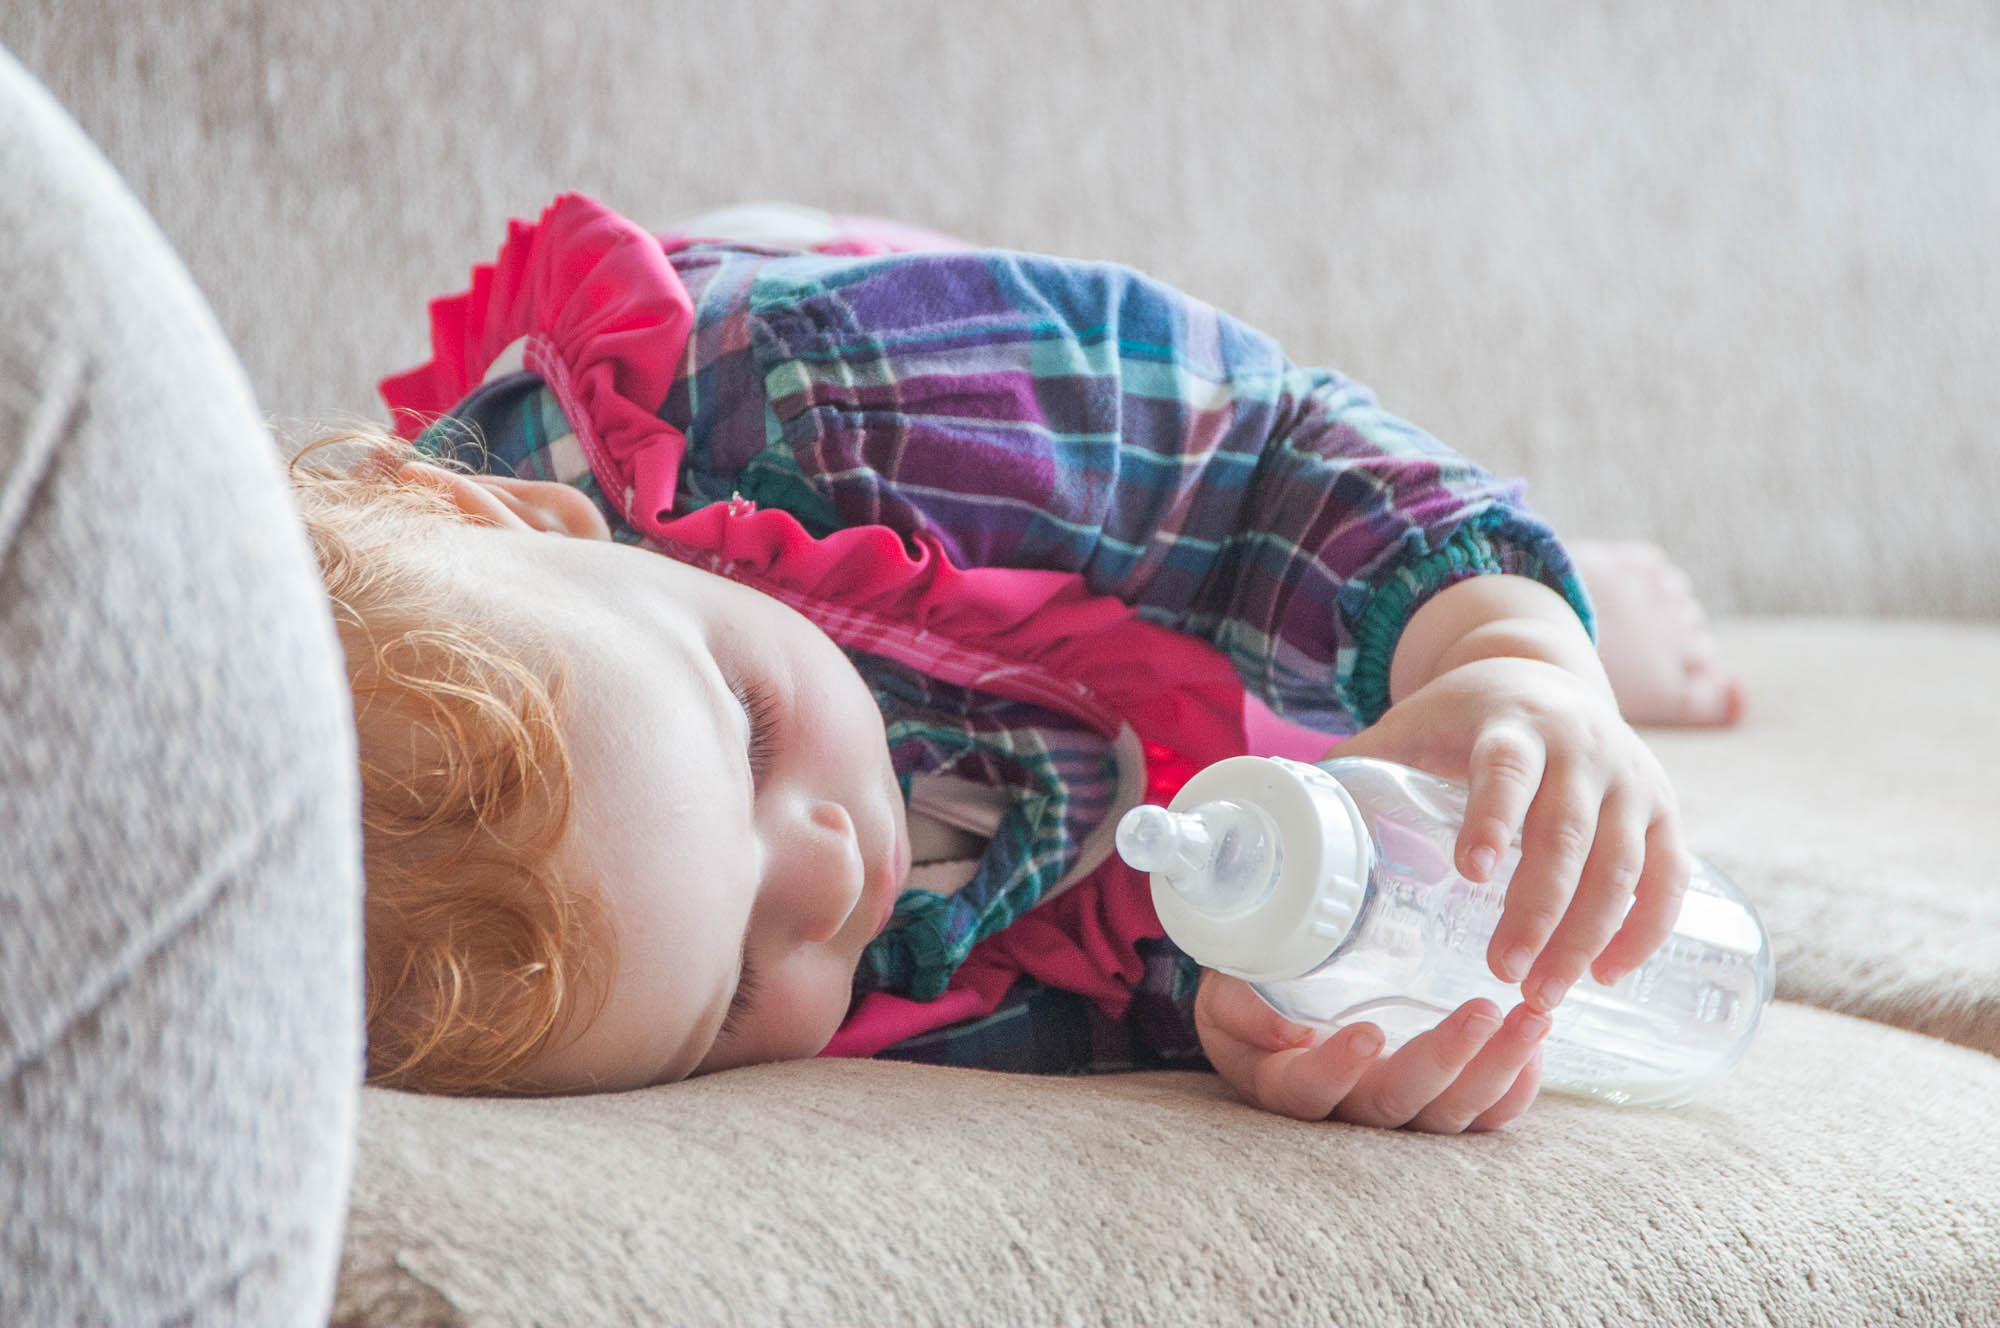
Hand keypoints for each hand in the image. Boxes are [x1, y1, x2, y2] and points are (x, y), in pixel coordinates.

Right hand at [1195, 971, 1548, 1131]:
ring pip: (1449, 1114)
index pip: (1308, 1093)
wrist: (1282, 991)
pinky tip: (1535, 1047)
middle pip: (1395, 1107)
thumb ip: (1240, 1006)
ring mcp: (1400, 1110)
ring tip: (1531, 1019)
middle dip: (1442, 1062)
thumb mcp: (1227, 987)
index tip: (1365, 1032)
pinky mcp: (1441, 1102)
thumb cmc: (1253, 985)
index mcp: (1286, 1082)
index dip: (1336, 1072)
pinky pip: (1484, 1115)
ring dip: (1494, 1069)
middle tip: (1481, 1011)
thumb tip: (1288, 1032)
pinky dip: (1514, 1087)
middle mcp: (1346, 1108)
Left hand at [1337, 654, 1691, 1011]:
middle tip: (1506, 974)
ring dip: (1590, 935)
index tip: (1470, 873)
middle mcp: (1580, 747)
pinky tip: (1612, 974)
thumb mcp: (1408, 726)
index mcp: (1510, 724)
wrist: (1541, 670)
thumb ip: (1355, 771)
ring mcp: (1630, 778)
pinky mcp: (1663, 807)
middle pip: (1567, 833)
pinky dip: (1647, 927)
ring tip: (1545, 996)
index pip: (1507, 770)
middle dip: (1540, 909)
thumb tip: (1282, 830)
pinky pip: (1669, 874)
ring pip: (1624, 863)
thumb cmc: (1459, 717)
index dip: (1492, 817)